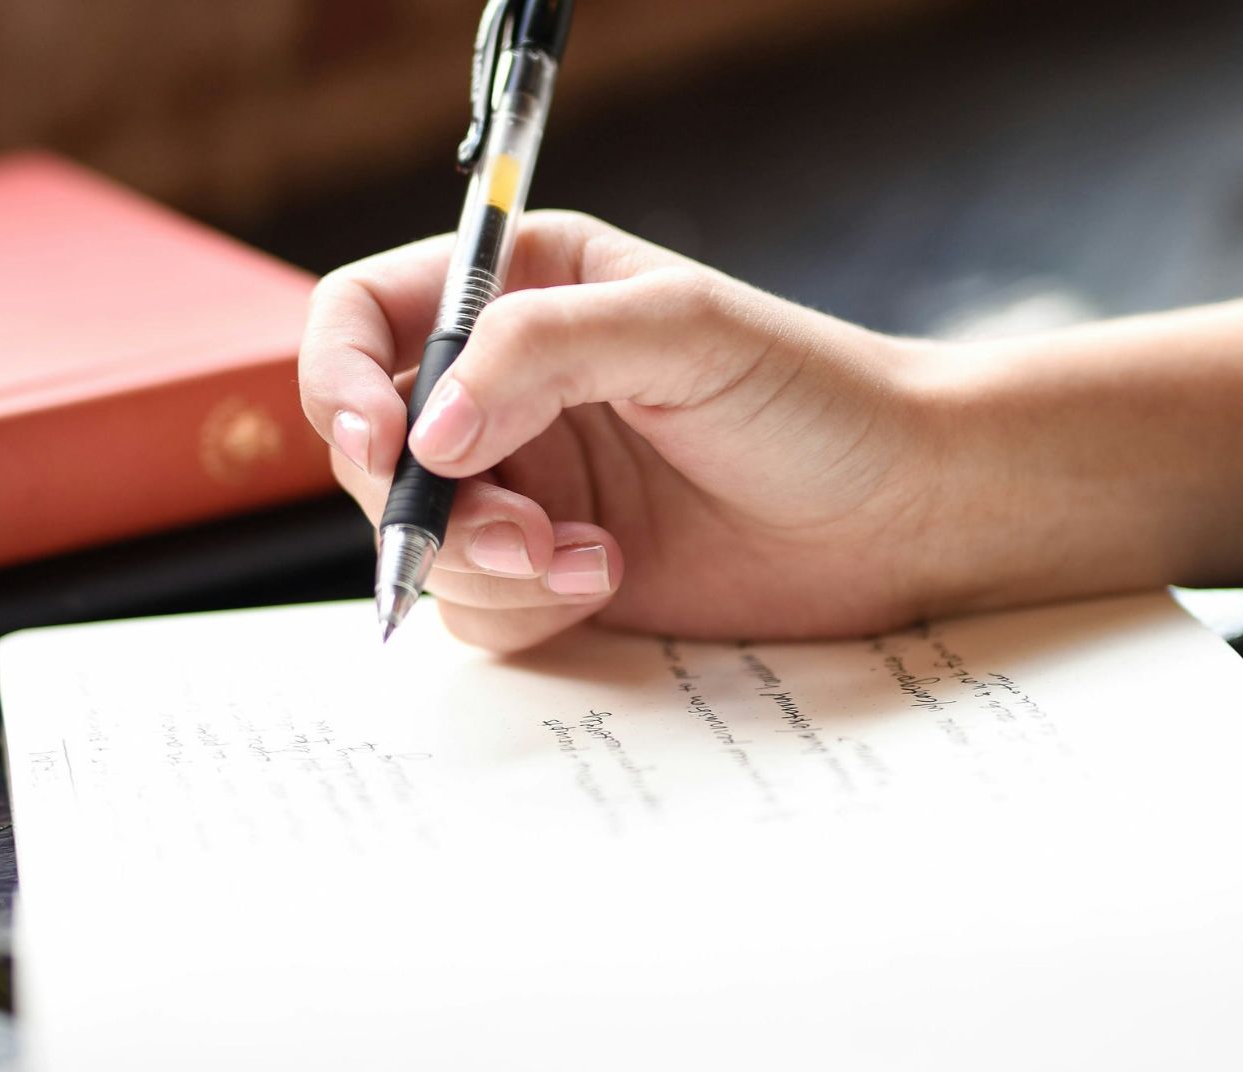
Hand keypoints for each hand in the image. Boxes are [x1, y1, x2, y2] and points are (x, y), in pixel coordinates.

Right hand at [298, 212, 947, 650]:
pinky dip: (525, 608)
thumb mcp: (681, 332)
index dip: (339, 379)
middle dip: (427, 504)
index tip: (382, 442)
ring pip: (417, 541)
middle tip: (518, 531)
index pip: (364, 318)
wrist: (903, 511)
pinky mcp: (552, 572)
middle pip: (374, 447)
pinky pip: (474, 608)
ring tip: (587, 560)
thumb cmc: (814, 395)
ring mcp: (527, 485)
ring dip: (483, 564)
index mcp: (523, 291)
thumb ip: (541, 351)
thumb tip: (424, 432)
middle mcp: (506, 388)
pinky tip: (608, 581)